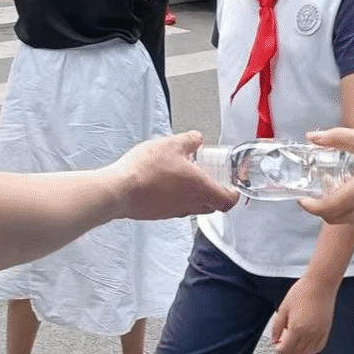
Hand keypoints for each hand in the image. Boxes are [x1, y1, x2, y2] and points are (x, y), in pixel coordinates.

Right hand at [114, 132, 238, 220]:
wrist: (120, 190)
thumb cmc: (147, 169)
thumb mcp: (173, 144)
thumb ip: (190, 140)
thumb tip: (198, 139)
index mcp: (200, 189)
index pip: (227, 201)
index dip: (233, 195)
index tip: (233, 187)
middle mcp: (189, 205)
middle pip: (212, 206)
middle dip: (215, 195)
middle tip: (211, 180)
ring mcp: (173, 212)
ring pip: (193, 208)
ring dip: (195, 196)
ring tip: (186, 179)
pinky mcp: (157, 214)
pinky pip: (175, 208)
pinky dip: (177, 199)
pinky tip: (166, 184)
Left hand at [271, 277, 337, 353]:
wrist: (320, 284)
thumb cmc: (302, 292)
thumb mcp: (283, 308)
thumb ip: (276, 327)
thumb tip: (273, 339)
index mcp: (297, 329)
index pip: (285, 350)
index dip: (278, 348)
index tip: (276, 343)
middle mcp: (309, 334)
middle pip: (296, 353)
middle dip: (287, 350)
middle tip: (283, 341)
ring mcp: (319, 333)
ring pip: (307, 353)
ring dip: (298, 350)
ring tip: (293, 340)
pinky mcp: (326, 330)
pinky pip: (318, 347)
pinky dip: (311, 349)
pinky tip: (305, 341)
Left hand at [298, 128, 353, 225]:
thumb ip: (338, 138)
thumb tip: (312, 136)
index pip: (325, 209)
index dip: (308, 206)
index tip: (302, 197)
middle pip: (333, 219)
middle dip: (320, 208)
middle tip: (319, 189)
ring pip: (347, 220)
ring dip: (336, 208)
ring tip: (338, 185)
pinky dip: (351, 209)